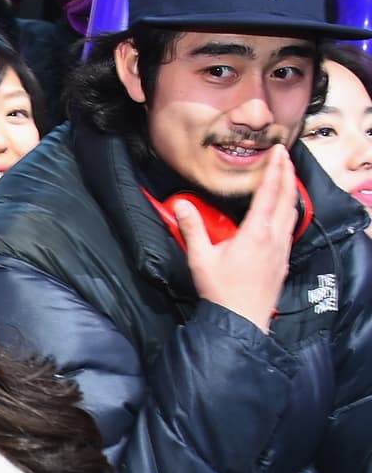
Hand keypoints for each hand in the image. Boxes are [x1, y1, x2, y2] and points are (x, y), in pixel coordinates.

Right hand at [179, 144, 295, 332]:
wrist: (242, 320)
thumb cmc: (221, 291)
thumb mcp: (200, 258)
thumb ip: (192, 228)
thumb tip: (181, 205)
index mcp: (256, 232)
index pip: (270, 192)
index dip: (275, 169)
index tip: (278, 151)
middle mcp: (274, 237)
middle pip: (287, 198)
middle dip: (288, 174)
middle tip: (285, 157)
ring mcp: (282, 249)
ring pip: (291, 212)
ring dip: (290, 192)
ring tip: (285, 180)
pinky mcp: (283, 260)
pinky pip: (289, 228)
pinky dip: (288, 211)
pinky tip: (282, 213)